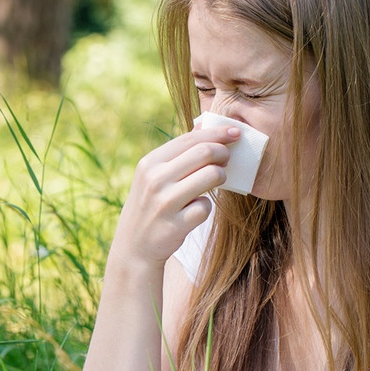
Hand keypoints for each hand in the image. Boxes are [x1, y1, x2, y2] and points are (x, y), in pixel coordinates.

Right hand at [111, 125, 239, 267]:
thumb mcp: (153, 175)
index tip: (235, 132)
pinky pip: (206, 206)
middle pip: (205, 153)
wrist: (134, 246)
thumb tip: (205, 124)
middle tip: (228, 158)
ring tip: (216, 181)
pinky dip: (205, 206)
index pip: (190, 139)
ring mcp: (165, 202)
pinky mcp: (176, 224)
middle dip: (224, 153)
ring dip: (221, 177)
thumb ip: (178, 153)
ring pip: (212, 176)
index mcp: (150, 162)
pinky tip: (195, 210)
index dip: (217, 133)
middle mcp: (155, 179)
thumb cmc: (151, 204)